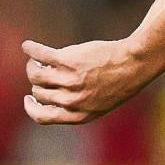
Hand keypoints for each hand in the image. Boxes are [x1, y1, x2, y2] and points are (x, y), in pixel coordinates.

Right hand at [22, 37, 150, 123]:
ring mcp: (69, 81)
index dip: (32, 107)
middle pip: (39, 92)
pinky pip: (39, 55)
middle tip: (44, 69)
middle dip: (38, 82)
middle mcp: (72, 101)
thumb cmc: (120, 82)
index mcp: (79, 115)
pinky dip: (31, 50)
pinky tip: (28, 46)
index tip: (30, 97)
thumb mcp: (100, 102)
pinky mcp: (67, 61)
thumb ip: (77, 104)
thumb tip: (48, 95)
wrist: (135, 64)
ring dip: (32, 65)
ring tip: (38, 59)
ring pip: (35, 74)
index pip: (43, 117)